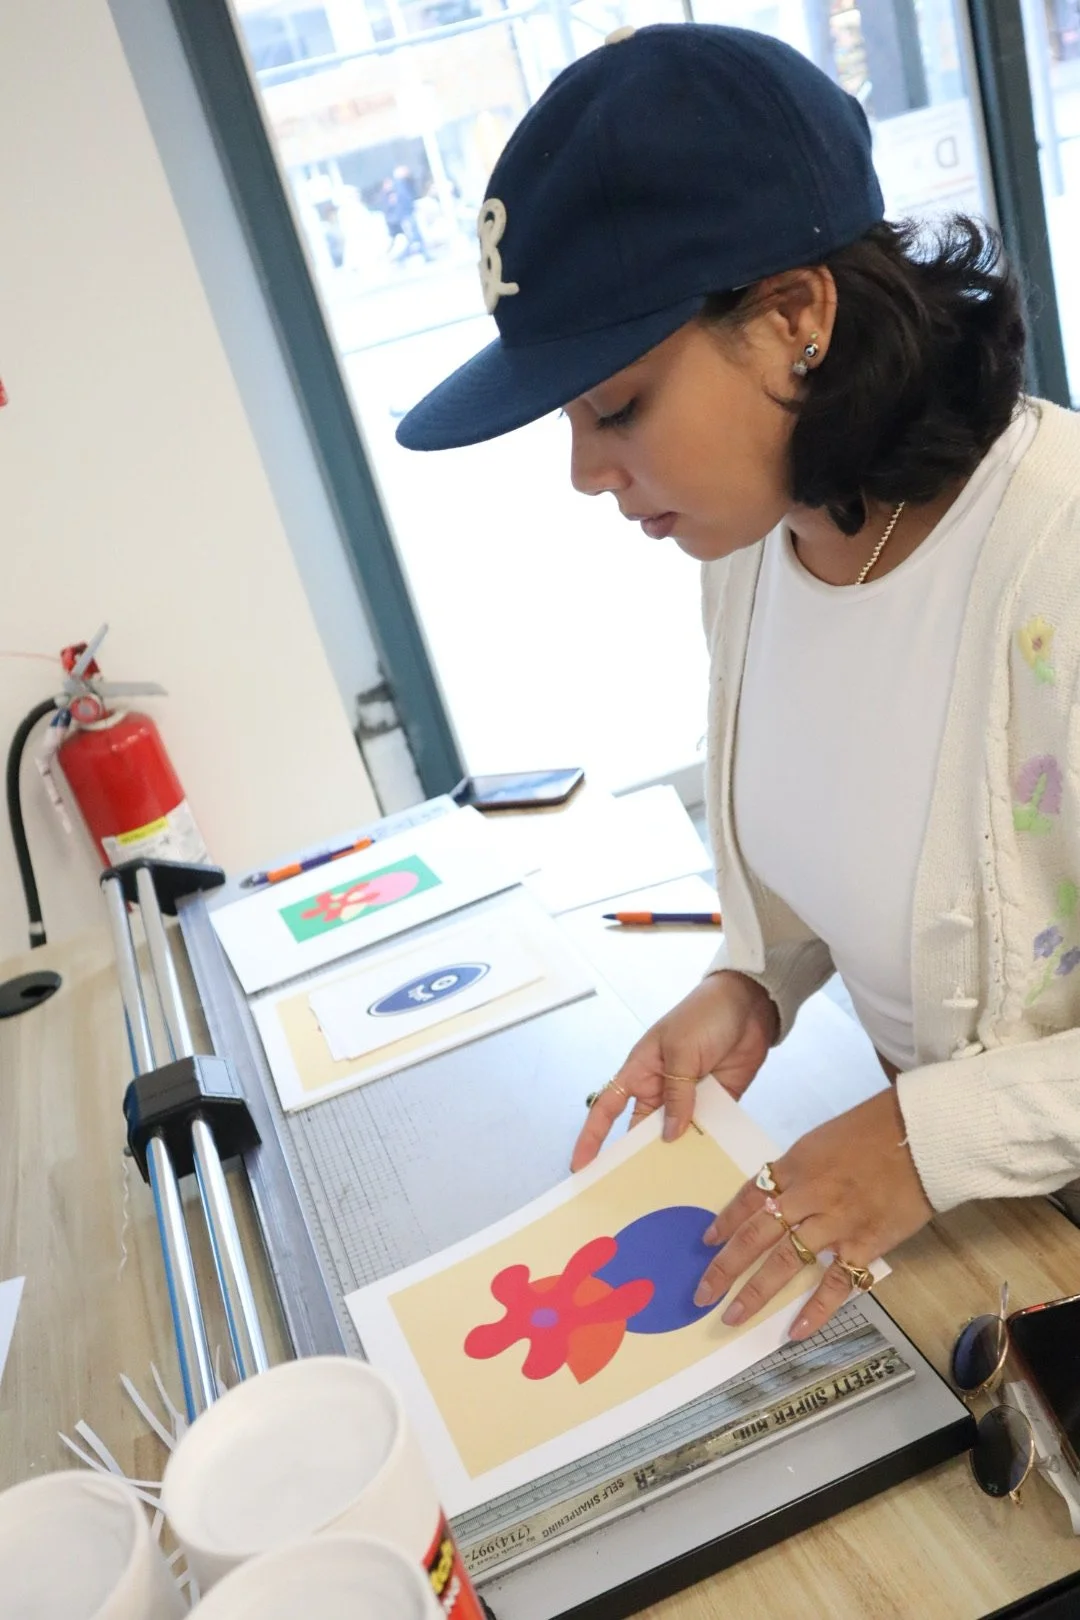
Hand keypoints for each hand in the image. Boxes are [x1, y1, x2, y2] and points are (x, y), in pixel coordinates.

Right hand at [571, 971, 777, 1171]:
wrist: (749, 1003)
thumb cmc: (703, 1016)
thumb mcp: (682, 1051)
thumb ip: (678, 1094)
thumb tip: (670, 1135)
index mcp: (641, 1071)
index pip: (607, 1107)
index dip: (592, 1137)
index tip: (581, 1165)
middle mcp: (661, 1088)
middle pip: (643, 1129)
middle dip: (637, 1157)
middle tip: (632, 1194)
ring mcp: (690, 1098)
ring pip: (676, 1134)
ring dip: (677, 1155)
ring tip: (674, 1191)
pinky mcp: (718, 1102)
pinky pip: (708, 1130)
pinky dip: (708, 1146)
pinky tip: (710, 1169)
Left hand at [693, 1088, 932, 1336]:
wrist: (922, 1133)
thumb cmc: (874, 1129)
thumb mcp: (823, 1140)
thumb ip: (798, 1170)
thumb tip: (778, 1195)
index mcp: (794, 1165)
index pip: (749, 1197)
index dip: (725, 1221)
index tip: (706, 1241)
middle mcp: (807, 1195)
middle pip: (756, 1235)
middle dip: (725, 1266)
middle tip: (702, 1293)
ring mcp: (836, 1222)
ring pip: (786, 1261)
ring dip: (756, 1292)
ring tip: (732, 1316)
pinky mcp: (866, 1243)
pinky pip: (836, 1282)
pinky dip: (816, 1309)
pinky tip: (795, 1331)